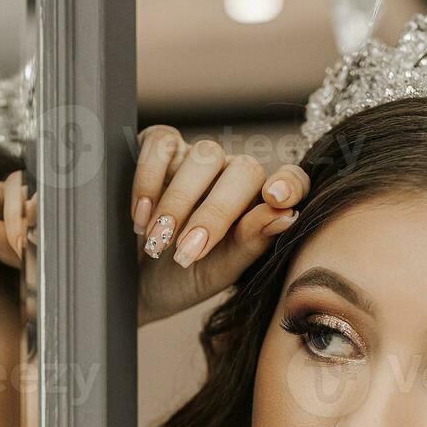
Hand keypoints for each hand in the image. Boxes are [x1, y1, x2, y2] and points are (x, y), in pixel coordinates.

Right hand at [132, 125, 308, 324]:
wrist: (135, 282)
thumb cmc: (185, 279)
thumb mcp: (220, 270)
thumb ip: (252, 241)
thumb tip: (287, 215)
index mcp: (259, 204)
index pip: (290, 182)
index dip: (289, 184)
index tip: (276, 199)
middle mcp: (233, 175)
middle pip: (243, 170)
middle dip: (214, 212)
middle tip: (186, 251)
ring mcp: (198, 158)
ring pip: (204, 155)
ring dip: (178, 201)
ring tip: (157, 241)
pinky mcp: (162, 147)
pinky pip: (162, 144)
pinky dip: (148, 179)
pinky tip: (140, 216)